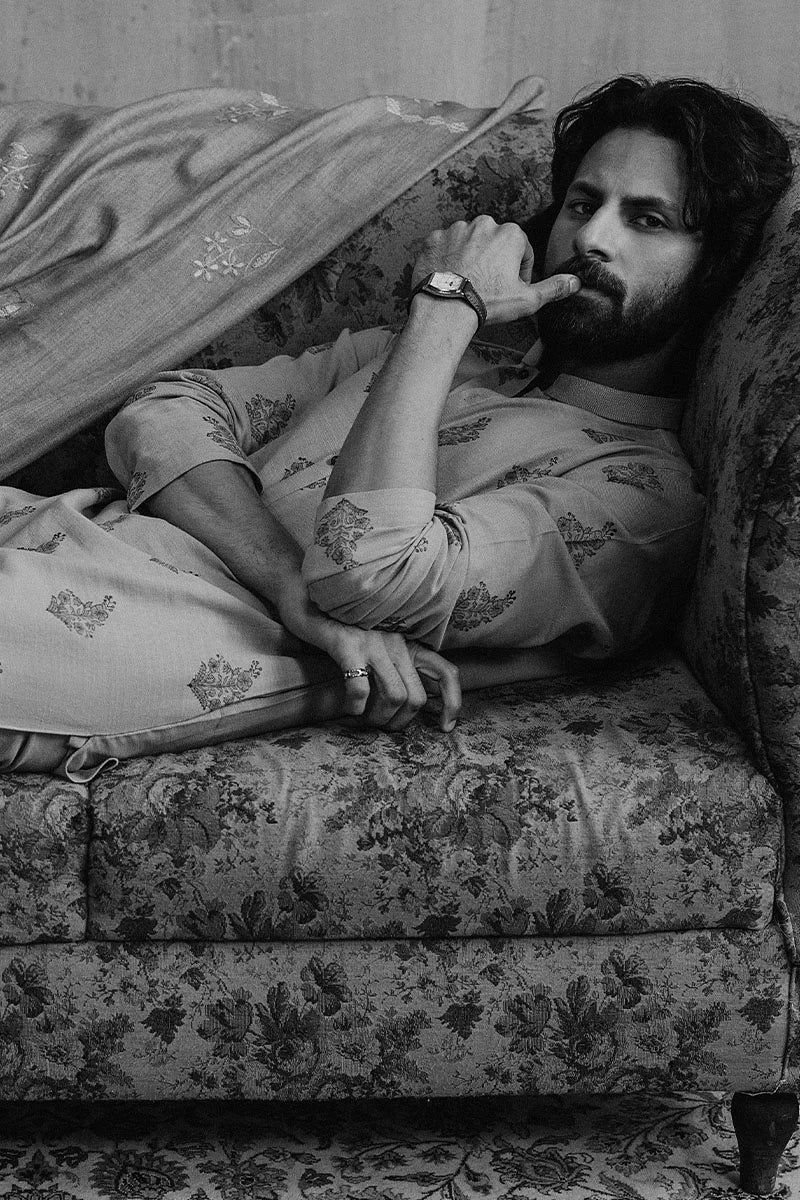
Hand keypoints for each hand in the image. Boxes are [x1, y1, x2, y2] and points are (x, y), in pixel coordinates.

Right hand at [275, 577, 460, 731]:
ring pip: (396, 695)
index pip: (446, 673)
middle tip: (381, 724)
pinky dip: (355, 707)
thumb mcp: (378, 645)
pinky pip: (360, 688)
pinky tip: (347, 707)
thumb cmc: (343, 629)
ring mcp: (373, 643)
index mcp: (408, 644)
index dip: (452, 704)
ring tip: (364, 718)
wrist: (308, 599)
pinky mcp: (348, 645)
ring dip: (379, 718)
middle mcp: (397, 643)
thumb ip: (397, 666)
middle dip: (400, 721)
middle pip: (418, 697)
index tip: (444, 727)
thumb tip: (410, 703)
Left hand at [412, 215, 579, 324]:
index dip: (518, 273)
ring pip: (469, 243)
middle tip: (487, 287)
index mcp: (510, 234)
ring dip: (471, 259)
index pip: (521, 250)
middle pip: (494, 244)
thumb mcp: (527, 300)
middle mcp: (484, 224)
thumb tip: (575, 282)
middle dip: (494, 262)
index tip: (510, 289)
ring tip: (467, 284)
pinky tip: (449, 278)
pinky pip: (445, 246)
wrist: (445, 308)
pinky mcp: (434, 238)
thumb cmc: (487, 303)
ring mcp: (456, 229)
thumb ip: (553, 288)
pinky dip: (447, 259)